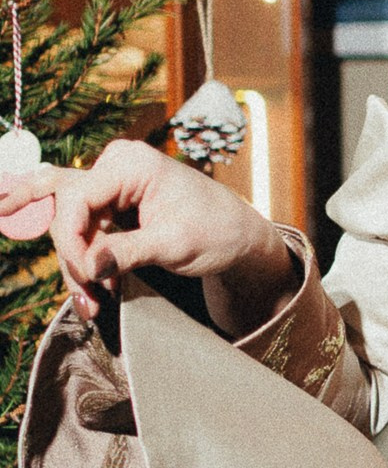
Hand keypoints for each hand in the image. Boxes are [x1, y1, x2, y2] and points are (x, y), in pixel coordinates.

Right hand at [0, 140, 294, 330]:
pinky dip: (89, 262)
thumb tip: (89, 267)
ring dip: (78, 266)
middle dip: (74, 259)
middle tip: (87, 300)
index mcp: (132, 163)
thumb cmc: (217, 232)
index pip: (76, 198)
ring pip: (73, 226)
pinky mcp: (112, 202)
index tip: (87, 277)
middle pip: (69, 212)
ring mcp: (111, 182)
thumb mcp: (173, 245)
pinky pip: (86, 232)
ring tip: (92, 303)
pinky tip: (100, 289)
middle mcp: (116, 165)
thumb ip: (128, 252)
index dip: (72, 241)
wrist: (238, 235)